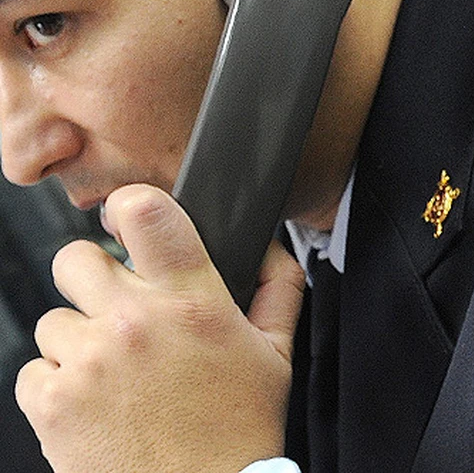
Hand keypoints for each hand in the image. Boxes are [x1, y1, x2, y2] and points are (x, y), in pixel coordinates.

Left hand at [16, 184, 305, 472]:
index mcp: (191, 302)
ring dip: (79, 343)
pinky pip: (34, 369)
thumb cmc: (239, 429)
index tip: (129, 221)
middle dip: (93, 279)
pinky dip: (58, 385)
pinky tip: (96, 404)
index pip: (146, 212)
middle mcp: (134, 322)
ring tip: (115, 375)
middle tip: (117, 310)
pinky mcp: (52, 402)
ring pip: (53, 321)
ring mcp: (88, 361)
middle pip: (75, 258)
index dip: (130, 207)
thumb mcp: (277, 354)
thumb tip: (271, 248)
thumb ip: (277, 289)